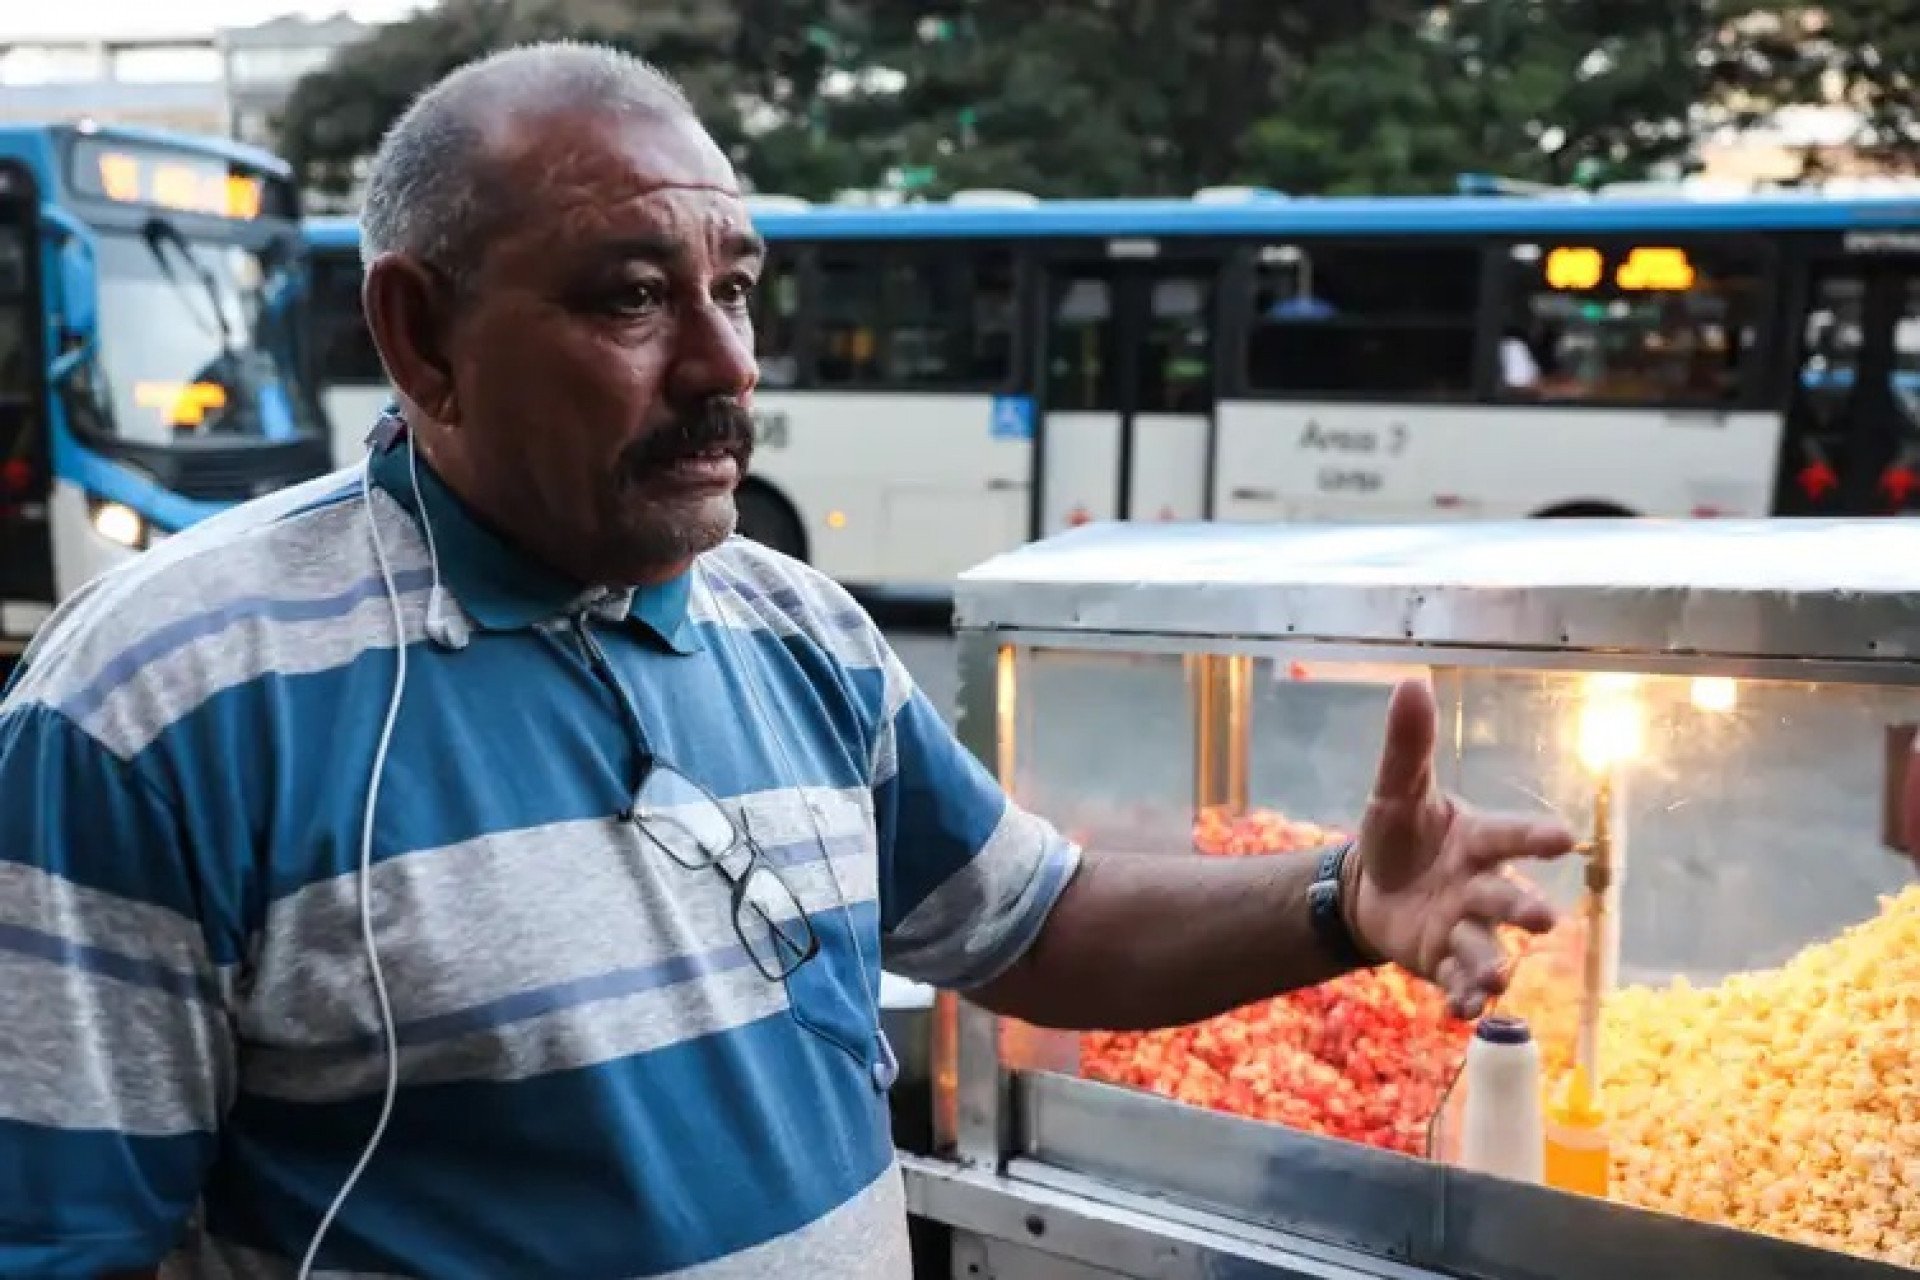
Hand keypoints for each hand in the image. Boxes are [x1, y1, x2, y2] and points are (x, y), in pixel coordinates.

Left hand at [1346, 679, 1575, 1018]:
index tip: (1565, 838)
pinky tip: (1460, 1010)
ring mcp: (1466, 928)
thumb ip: (1408, 746)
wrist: (1371, 887)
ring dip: (1495, 963)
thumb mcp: (1396, 789)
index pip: (1511, 836)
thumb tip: (1411, 682)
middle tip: (1542, 920)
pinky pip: (1458, 980)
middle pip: (1508, 897)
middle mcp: (1482, 886)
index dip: (1535, 837)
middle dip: (1525, 908)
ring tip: (1498, 980)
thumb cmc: (1400, 834)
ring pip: (1489, 947)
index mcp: (1478, 840)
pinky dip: (1462, 996)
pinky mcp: (1445, 962)